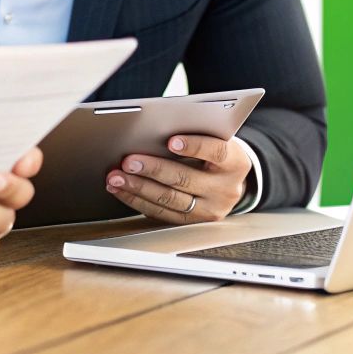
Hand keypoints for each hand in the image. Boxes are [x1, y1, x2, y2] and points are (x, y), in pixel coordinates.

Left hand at [106, 134, 249, 223]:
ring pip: (170, 200)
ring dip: (138, 188)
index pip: (216, 152)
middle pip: (186, 179)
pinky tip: (122, 190)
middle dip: (153, 169)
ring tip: (117, 177)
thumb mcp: (216, 139)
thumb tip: (154, 130)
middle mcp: (226, 189)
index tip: (171, 141)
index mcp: (235, 162)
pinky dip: (138, 201)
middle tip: (128, 161)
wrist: (230, 180)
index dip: (194, 146)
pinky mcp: (193, 223)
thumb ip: (195, 134)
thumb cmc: (215, 152)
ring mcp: (210, 210)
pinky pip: (162, 213)